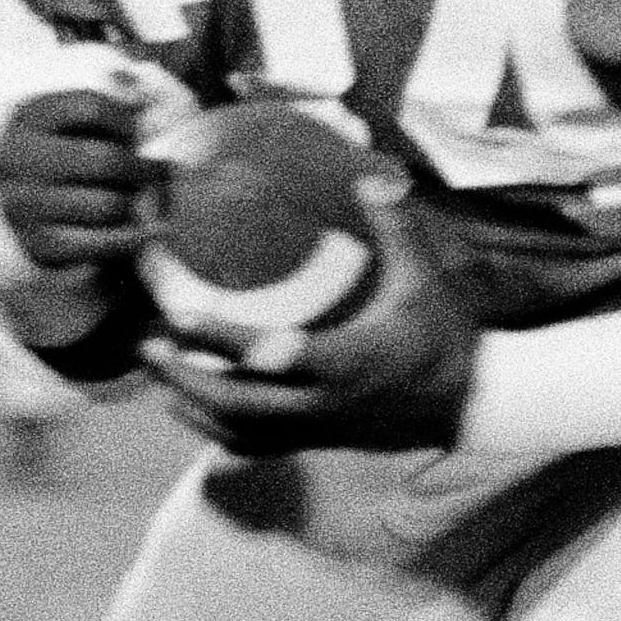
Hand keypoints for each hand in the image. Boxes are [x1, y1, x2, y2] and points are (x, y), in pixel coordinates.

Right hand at [0, 88, 165, 269]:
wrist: (11, 197)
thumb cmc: (59, 148)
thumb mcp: (70, 115)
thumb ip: (109, 97)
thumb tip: (143, 98)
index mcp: (28, 117)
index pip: (92, 108)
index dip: (127, 120)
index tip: (137, 133)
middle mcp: (18, 160)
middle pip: (105, 160)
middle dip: (143, 168)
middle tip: (160, 171)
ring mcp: (23, 205)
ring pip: (107, 206)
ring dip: (138, 204)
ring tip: (150, 201)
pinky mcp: (36, 244)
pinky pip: (97, 245)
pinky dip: (128, 240)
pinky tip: (144, 232)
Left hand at [142, 174, 480, 455]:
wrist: (473, 408)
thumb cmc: (447, 338)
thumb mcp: (424, 279)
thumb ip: (396, 226)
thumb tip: (370, 174)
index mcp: (348, 361)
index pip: (271, 355)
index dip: (220, 338)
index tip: (178, 315)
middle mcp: (324, 403)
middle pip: (236, 403)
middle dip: (185, 376)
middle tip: (146, 342)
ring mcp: (317, 429)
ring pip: (237, 430)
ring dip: (189, 403)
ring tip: (154, 367)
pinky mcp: (316, 441)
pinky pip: (252, 445)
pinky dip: (212, 427)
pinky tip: (185, 404)